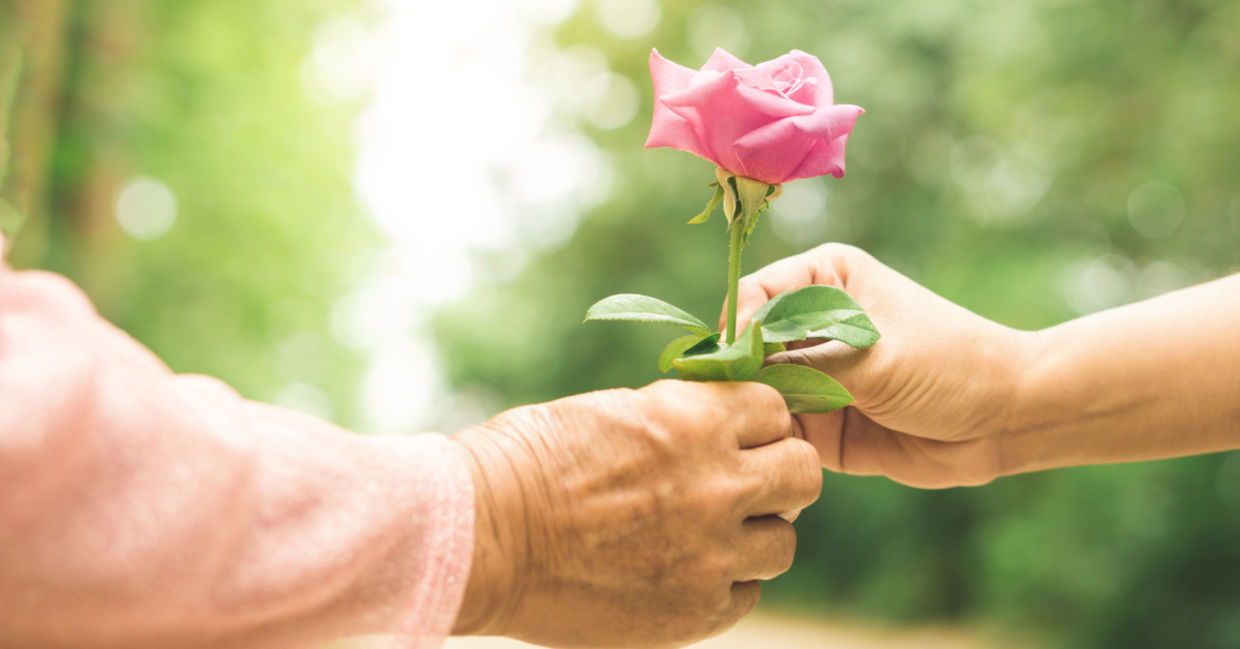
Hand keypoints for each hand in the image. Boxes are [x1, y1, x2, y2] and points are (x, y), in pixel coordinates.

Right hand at [451, 380, 820, 647]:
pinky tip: (683, 571)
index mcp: (694, 420)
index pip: (776, 411)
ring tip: (708, 534)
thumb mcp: (616, 412)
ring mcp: (710, 554)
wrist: (484, 536)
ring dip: (754, 535)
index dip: (758, 423)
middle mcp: (717, 485)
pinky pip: (745, 593)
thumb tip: (720, 427)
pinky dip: (725, 583)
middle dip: (777, 476)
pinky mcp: (694, 611)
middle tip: (742, 484)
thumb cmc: (531, 461)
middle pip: (802, 475)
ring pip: (782, 543)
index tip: (737, 435)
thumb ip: (680, 420)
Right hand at [731, 243, 1031, 488]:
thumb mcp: (874, 358)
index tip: (737, 360)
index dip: (738, 327)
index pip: (755, 294)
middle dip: (738, 377)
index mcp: (823, 279)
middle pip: (746, 346)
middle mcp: (808, 323)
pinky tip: (767, 458)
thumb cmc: (950, 364)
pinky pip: (777, 432)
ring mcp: (810, 374)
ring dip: (752, 415)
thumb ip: (805, 364)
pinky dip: (769, 445)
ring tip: (755, 436)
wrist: (1004, 420)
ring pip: (755, 392)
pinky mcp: (817, 422)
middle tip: (735, 408)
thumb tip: (739, 372)